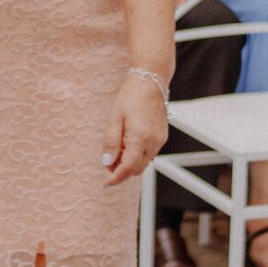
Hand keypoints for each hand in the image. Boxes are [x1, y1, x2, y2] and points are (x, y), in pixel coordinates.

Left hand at [101, 69, 168, 187]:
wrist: (150, 82)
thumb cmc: (130, 97)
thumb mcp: (114, 118)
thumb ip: (111, 142)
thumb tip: (106, 163)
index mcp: (140, 138)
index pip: (127, 168)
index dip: (115, 178)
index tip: (105, 184)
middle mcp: (153, 142)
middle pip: (136, 170)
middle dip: (121, 170)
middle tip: (108, 159)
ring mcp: (160, 141)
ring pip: (143, 164)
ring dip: (129, 163)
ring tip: (117, 148)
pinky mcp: (162, 138)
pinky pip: (148, 154)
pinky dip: (137, 155)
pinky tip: (127, 143)